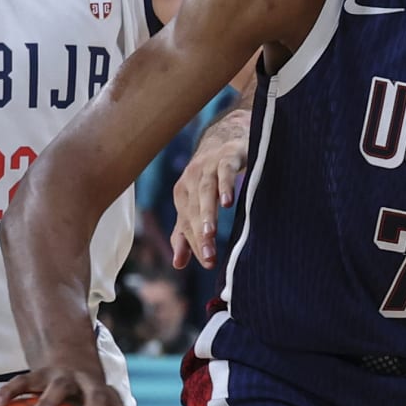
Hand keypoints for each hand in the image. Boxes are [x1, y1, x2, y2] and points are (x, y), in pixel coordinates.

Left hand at [171, 111, 248, 268]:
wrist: (227, 140)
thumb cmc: (211, 179)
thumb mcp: (197, 205)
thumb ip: (187, 232)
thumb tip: (178, 264)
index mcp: (182, 195)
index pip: (186, 224)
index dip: (195, 244)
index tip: (208, 263)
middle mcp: (191, 181)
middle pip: (194, 211)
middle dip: (200, 235)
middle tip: (209, 259)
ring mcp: (208, 167)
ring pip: (205, 193)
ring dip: (207, 214)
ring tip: (210, 234)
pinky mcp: (226, 157)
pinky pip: (224, 172)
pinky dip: (225, 186)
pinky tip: (228, 202)